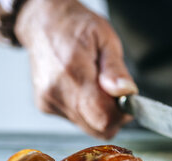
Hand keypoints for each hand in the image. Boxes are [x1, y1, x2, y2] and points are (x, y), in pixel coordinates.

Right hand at [15, 0, 136, 138]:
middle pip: (97, 127)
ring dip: (100, 113)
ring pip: (88, 126)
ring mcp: (49, 101)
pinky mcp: (45, 106)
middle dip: (113, 115)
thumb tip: (126, 92)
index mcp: (74, 73)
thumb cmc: (76, 26)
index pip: (103, 117)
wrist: (43, 21)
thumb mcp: (106, 39)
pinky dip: (87, 110)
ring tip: (97, 86)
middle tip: (115, 93)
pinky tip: (84, 89)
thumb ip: (116, 70)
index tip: (128, 101)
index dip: (122, 115)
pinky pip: (77, 120)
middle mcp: (57, 92)